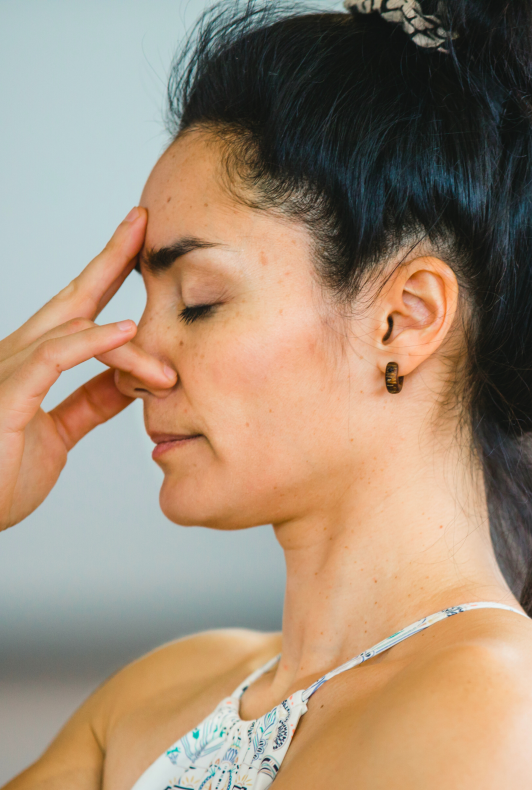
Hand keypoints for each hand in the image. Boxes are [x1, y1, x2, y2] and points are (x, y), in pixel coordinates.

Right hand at [0, 207, 174, 530]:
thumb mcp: (60, 434)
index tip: (141, 249)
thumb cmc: (1, 477)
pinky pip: (54, 357)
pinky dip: (93, 343)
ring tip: (168, 364)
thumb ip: (90, 405)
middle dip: (110, 258)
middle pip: (71, 297)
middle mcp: (16, 357)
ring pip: (73, 330)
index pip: (76, 311)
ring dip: (129, 342)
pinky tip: (126, 335)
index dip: (108, 276)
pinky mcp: (7, 394)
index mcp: (30, 364)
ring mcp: (7, 371)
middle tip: (145, 223)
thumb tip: (129, 382)